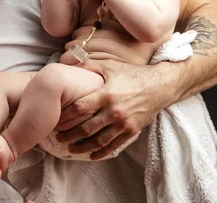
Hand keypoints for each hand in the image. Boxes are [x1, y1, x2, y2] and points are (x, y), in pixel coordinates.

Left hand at [53, 59, 176, 159]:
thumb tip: (68, 62)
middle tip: (57, 137)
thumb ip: (88, 65)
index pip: (80, 108)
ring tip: (70, 148)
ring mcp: (124, 123)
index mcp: (106, 94)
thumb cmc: (132, 74)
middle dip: (69, 135)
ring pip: (99, 141)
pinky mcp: (132, 131)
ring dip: (83, 147)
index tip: (55, 119)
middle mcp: (114, 111)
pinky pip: (114, 145)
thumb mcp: (110, 66)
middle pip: (86, 128)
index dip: (65, 115)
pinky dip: (102, 152)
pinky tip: (92, 155)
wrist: (161, 85)